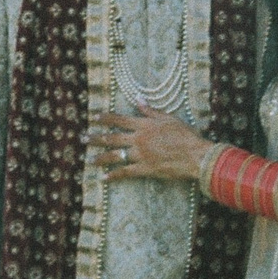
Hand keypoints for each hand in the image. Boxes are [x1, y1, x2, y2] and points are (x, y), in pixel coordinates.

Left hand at [87, 108, 209, 182]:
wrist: (194, 155)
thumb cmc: (185, 135)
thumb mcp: (169, 118)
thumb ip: (151, 111)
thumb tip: (138, 100)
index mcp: (144, 125)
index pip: (120, 120)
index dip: (105, 118)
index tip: (94, 117)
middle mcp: (138, 139)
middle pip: (112, 138)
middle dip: (95, 138)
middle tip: (82, 138)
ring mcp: (140, 155)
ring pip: (115, 155)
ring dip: (101, 157)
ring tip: (90, 160)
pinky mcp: (145, 169)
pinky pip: (126, 172)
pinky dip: (114, 175)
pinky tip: (104, 178)